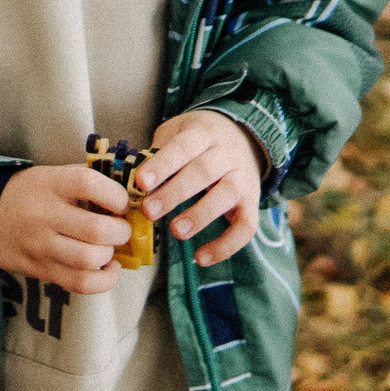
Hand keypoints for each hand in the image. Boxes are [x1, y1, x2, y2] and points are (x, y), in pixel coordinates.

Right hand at [0, 165, 133, 294]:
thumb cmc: (26, 194)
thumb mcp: (49, 175)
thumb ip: (86, 179)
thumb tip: (128, 189)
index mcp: (47, 184)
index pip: (89, 184)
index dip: (115, 195)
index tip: (121, 202)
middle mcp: (42, 215)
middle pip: (96, 230)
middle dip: (121, 232)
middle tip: (120, 228)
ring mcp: (40, 246)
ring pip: (89, 260)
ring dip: (110, 255)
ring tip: (108, 247)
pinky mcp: (41, 270)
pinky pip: (81, 283)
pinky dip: (104, 280)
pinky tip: (106, 268)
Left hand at [136, 110, 266, 267]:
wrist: (242, 137)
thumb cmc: (196, 139)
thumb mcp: (176, 131)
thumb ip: (159, 151)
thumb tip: (136, 180)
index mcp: (203, 133)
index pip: (183, 146)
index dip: (162, 164)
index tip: (141, 183)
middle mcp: (227, 154)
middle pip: (203, 172)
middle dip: (175, 193)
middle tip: (150, 211)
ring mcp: (243, 178)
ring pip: (227, 195)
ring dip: (200, 215)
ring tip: (176, 231)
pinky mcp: (253, 202)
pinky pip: (246, 226)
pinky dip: (226, 245)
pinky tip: (202, 258)